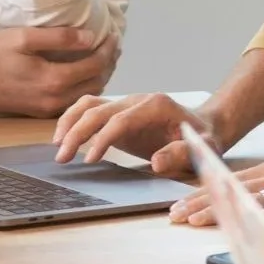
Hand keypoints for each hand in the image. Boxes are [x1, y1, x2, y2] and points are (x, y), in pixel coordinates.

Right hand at [0, 27, 118, 116]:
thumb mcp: (25, 38)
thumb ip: (60, 38)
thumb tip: (90, 37)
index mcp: (54, 80)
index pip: (95, 65)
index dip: (108, 50)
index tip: (113, 35)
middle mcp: (56, 100)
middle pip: (96, 83)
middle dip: (108, 64)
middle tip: (112, 46)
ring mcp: (48, 109)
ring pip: (86, 95)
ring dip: (98, 76)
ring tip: (101, 57)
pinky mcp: (40, 112)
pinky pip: (72, 101)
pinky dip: (84, 87)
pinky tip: (82, 73)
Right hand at [54, 91, 209, 171]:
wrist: (206, 126)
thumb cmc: (205, 138)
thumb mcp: (204, 148)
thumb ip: (182, 154)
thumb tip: (156, 162)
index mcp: (155, 105)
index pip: (120, 119)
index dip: (102, 138)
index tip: (90, 158)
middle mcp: (137, 100)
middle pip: (98, 111)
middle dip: (77, 132)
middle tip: (62, 157)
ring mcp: (126, 104)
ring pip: (89, 105)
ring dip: (70, 123)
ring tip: (57, 146)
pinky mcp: (119, 113)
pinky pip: (91, 111)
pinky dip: (74, 120)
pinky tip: (64, 138)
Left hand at [169, 144, 263, 226]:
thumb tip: (248, 201)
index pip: (229, 181)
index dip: (202, 192)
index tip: (178, 204)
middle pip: (231, 188)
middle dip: (199, 202)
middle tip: (173, 214)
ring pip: (248, 198)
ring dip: (218, 209)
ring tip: (192, 220)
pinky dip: (261, 218)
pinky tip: (244, 225)